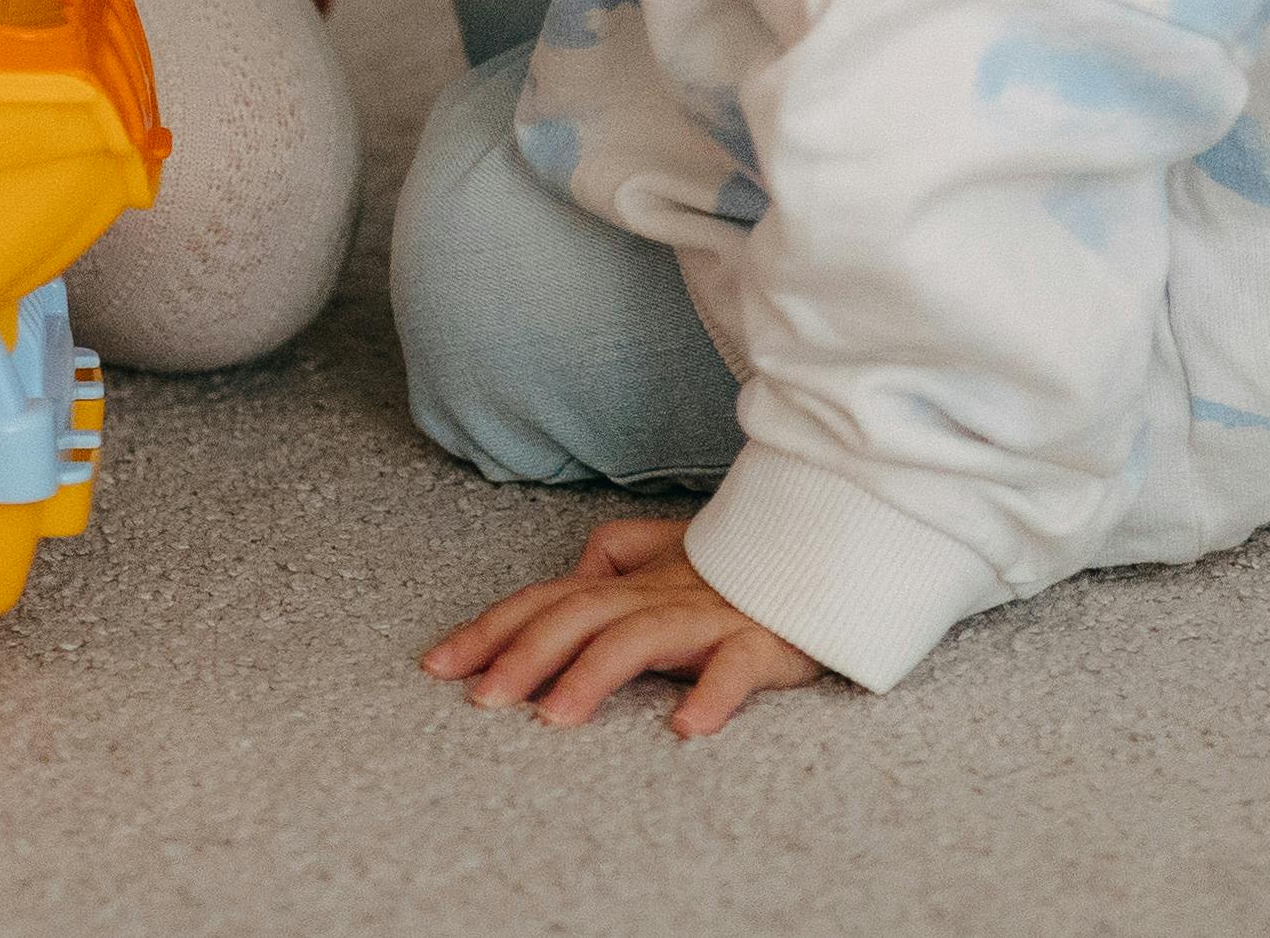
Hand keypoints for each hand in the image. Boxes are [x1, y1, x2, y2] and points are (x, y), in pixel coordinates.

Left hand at [424, 519, 825, 738]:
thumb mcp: (677, 552)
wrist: (832, 542)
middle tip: (481, 699)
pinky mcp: (764, 641)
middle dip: (523, 654)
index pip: (548, 599)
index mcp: (634, 580)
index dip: (491, 628)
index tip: (436, 664)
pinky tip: (686, 727)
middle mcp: (662, 593)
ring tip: (555, 719)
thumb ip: (624, 553)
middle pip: (579, 615)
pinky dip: (712, 695)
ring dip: (594, 676)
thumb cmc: (748, 561)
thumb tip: (580, 564)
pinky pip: (736, 666)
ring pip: (642, 638)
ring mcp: (712, 616)